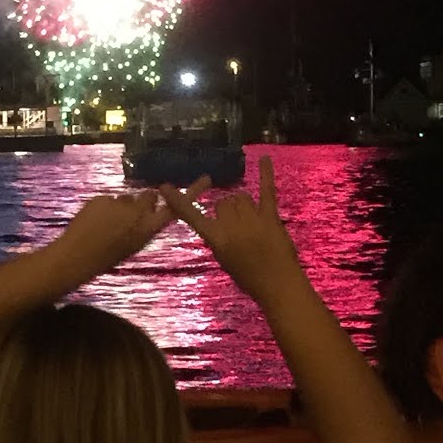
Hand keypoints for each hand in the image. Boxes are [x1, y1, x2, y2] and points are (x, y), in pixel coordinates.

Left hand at [57, 179, 211, 280]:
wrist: (76, 256)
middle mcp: (137, 214)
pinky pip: (107, 199)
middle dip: (143, 200)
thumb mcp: (132, 245)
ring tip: (106, 224)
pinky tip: (94, 221)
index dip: (190, 193)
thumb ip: (143, 226)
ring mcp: (118, 204)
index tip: (205, 179)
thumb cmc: (106, 258)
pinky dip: (102, 207)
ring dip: (120, 206)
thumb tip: (149, 208)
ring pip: (126, 198)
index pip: (174, 209)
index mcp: (147, 230)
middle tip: (129, 214)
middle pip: (148, 195)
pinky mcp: (102, 198)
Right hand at [161, 157, 302, 305]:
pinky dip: (266, 174)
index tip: (165, 188)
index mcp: (216, 238)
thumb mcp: (225, 259)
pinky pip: (266, 191)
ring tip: (251, 221)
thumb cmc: (249, 278)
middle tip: (239, 228)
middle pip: (223, 203)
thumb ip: (219, 238)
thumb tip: (220, 222)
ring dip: (242, 205)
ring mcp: (251, 218)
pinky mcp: (270, 216)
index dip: (179, 202)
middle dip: (228, 211)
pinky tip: (264, 158)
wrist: (277, 284)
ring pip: (240, 197)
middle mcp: (231, 225)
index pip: (193, 217)